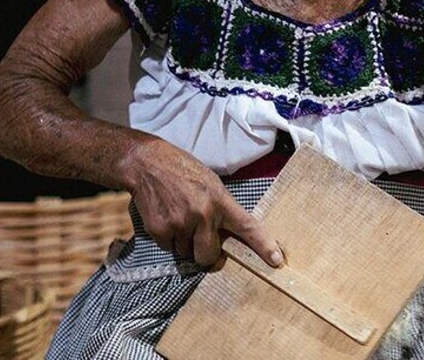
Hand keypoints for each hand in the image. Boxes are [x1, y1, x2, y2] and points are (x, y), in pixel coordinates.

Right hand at [124, 139, 282, 267]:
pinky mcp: (159, 230)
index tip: (277, 260)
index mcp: (220, 201)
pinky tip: (166, 216)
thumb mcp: (211, 184)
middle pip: (209, 256)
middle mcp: (202, 215)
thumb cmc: (183, 171)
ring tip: (178, 216)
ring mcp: (180, 224)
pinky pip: (168, 248)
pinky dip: (168, 238)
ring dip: (184, 242)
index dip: (264, 245)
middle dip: (204, 252)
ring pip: (186, 253)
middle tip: (198, 235)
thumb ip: (221, 209)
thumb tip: (226, 235)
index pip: (248, 226)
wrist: (147, 163)